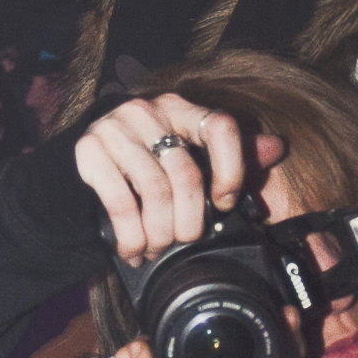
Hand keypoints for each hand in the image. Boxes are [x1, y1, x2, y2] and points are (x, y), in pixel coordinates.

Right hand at [74, 95, 283, 263]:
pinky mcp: (88, 151)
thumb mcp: (187, 154)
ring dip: (159, 233)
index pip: (221, 126)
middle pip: (187, 172)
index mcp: (180, 108)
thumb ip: (231, 153)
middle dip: (189, 221)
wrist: (81, 166)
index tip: (223, 203)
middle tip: (184, 240)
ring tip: (157, 249)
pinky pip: (121, 202)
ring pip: (155, 191)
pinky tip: (134, 249)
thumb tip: (276, 147)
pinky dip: (131, 236)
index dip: (231, 170)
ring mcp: (115, 128)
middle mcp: (148, 111)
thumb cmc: (143, 163)